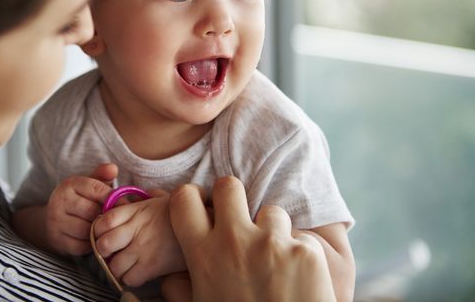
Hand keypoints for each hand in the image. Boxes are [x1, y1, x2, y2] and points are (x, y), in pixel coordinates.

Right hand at [44, 163, 116, 254]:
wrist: (55, 219)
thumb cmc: (80, 200)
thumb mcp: (89, 185)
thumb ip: (102, 176)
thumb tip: (113, 168)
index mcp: (69, 184)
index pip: (96, 189)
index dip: (113, 197)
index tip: (124, 204)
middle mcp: (58, 201)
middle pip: (92, 211)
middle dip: (105, 216)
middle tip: (116, 220)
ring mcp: (55, 221)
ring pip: (86, 230)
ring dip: (98, 231)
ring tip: (104, 228)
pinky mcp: (56, 240)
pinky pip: (81, 245)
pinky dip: (90, 244)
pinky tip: (93, 239)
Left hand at [93, 191, 185, 286]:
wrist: (204, 224)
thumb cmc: (181, 213)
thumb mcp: (160, 199)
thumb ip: (140, 199)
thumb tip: (125, 199)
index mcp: (136, 211)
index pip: (103, 221)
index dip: (99, 230)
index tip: (105, 234)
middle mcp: (136, 229)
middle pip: (103, 245)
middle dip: (104, 251)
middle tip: (112, 252)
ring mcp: (143, 249)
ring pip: (114, 265)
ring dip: (117, 267)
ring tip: (126, 265)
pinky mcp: (153, 266)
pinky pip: (129, 278)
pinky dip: (130, 278)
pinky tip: (138, 272)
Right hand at [163, 176, 335, 301]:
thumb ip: (181, 288)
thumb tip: (168, 277)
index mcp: (203, 255)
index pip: (184, 198)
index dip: (193, 198)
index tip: (202, 208)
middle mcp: (234, 240)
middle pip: (229, 186)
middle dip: (233, 198)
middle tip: (240, 219)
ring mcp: (272, 242)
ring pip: (271, 212)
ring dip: (273, 231)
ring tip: (275, 262)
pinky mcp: (305, 251)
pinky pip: (302, 238)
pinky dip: (301, 254)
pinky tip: (299, 279)